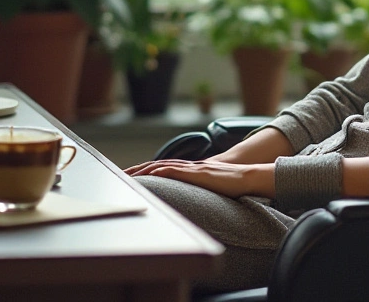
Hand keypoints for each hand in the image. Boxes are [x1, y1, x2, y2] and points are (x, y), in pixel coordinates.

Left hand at [125, 159, 275, 198]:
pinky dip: (163, 171)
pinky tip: (152, 174)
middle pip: (158, 165)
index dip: (146, 171)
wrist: (250, 177)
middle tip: (119, 174)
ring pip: (163, 166)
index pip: (163, 168)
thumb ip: (198, 191)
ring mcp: (194, 168)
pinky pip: (177, 170)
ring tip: (128, 175)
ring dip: (144, 169)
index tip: (130, 176)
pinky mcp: (199, 173)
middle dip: (138, 169)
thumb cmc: (233, 185)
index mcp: (191, 170)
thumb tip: (189, 204)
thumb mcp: (210, 188)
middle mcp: (190, 166)